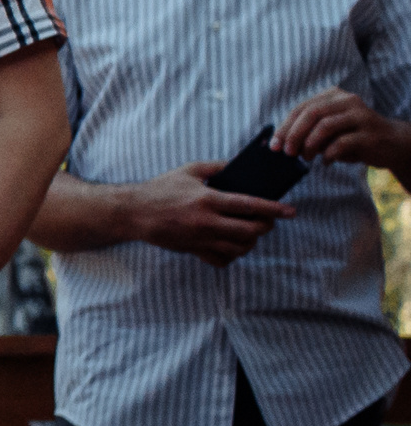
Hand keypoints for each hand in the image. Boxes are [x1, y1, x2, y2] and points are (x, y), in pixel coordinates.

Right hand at [127, 160, 294, 266]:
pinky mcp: (193, 250)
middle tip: (267, 221)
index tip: (290, 211)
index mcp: (208, 199)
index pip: (250, 206)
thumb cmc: (160, 189)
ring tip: (250, 232)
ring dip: (251, 241)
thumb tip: (238, 165)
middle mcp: (206, 221)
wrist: (134, 212)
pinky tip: (232, 245)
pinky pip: (222, 260)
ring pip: (240, 248)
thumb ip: (216, 167)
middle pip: (250, 231)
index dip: (274, 209)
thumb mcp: (188, 171)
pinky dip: (233, 255)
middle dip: (265, 226)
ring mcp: (200, 239)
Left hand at [272, 87, 410, 170]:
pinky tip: (325, 162)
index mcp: (334, 95)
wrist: (391, 143)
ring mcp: (361, 116)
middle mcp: (348, 101)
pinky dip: (327, 155)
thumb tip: (279, 143)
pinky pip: (341, 144)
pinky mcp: (370, 134)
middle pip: (312, 114)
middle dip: (294, 135)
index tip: (274, 146)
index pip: (302, 108)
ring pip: (325, 126)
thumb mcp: (328, 131)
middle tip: (287, 153)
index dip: (284, 127)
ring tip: (306, 158)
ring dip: (309, 146)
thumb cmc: (352, 137)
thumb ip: (308, 131)